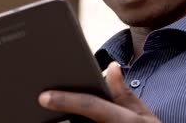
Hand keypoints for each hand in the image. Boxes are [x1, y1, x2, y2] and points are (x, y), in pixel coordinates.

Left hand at [39, 62, 160, 122]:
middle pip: (76, 122)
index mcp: (121, 119)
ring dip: (63, 121)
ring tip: (50, 112)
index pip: (90, 106)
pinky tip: (62, 119)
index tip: (44, 97)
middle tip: (41, 103)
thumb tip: (111, 67)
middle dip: (61, 112)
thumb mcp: (143, 114)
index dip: (66, 100)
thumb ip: (124, 93)